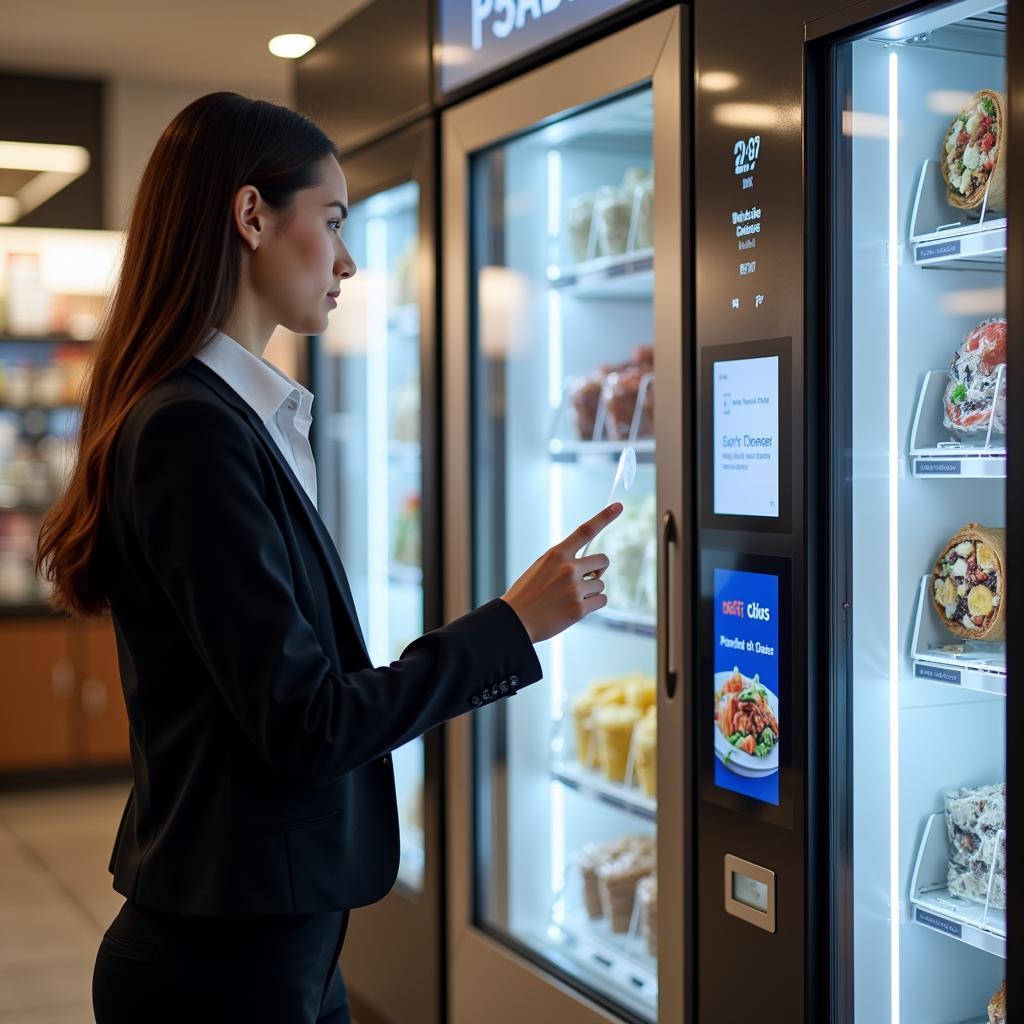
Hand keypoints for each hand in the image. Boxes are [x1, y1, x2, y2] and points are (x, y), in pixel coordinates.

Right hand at [501, 503, 622, 643]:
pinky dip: (593, 604)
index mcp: (556, 554)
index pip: (585, 531)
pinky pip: (601, 600)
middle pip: (602, 560)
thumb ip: (562, 561)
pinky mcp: (579, 608)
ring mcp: (574, 588)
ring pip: (600, 584)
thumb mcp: (540, 567)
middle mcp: (568, 568)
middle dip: (599, 569)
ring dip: (591, 591)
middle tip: (588, 578)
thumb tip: (588, 567)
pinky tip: (575, 608)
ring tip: (569, 598)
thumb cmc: (527, 594)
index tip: (619, 506)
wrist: (514, 620)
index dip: (604, 517)